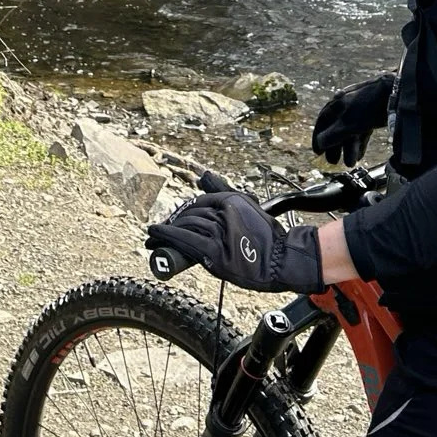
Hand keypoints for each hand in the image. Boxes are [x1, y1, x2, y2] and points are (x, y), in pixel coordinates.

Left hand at [146, 191, 322, 293]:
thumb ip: (225, 193)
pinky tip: (154, 237)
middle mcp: (224, 211)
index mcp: (232, 199)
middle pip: (191, 214)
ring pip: (186, 226)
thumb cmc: (268, 239)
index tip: (172, 220)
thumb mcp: (249, 208)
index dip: (183, 211)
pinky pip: (185, 240)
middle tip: (159, 231)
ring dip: (167, 230)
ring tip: (154, 237)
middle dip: (173, 222)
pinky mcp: (215, 250)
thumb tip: (204, 175)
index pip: (200, 202)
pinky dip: (167, 237)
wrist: (282, 260)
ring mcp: (219, 231)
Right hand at [312, 72, 394, 164]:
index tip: (318, 152)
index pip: (324, 121)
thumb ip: (334, 134)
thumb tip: (320, 143)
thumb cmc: (369, 105)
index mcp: (338, 102)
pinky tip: (360, 155)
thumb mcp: (349, 123)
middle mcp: (347, 104)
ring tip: (349, 164)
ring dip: (349, 148)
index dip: (319, 137)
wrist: (397, 92)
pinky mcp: (374, 114)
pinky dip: (360, 143)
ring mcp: (361, 109)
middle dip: (335, 146)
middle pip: (337, 128)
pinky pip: (362, 130)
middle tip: (333, 162)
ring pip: (351, 130)